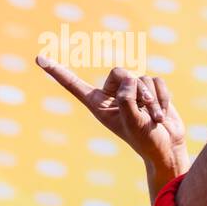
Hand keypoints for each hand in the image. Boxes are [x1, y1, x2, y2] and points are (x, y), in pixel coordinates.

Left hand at [36, 57, 189, 196]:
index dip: (57, 71)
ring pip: (142, 79)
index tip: (39, 58)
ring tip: (156, 118)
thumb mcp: (132, 122)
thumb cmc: (146, 140)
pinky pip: (157, 81)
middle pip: (119, 73)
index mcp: (98, 105)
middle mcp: (113, 95)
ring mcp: (133, 91)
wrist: (168, 147)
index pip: (74, 84)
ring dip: (153, 100)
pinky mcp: (151, 90)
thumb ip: (126, 99)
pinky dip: (163, 97)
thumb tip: (130, 80)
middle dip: (135, 88)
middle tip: (145, 105)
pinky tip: (163, 113)